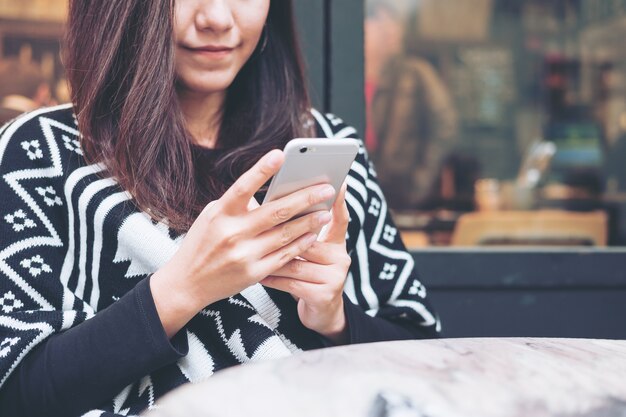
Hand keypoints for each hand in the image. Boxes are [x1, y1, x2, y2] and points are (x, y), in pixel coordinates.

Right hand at [150, 150, 334, 336]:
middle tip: (326, 187)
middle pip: (275, 211)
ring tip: (326, 210)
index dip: (261, 170)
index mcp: (220, 214)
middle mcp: (232, 233)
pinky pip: (284, 255)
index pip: (242, 187)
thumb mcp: (212, 217)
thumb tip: (272, 191)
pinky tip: (314, 234)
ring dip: (309, 221)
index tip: (281, 154)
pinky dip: (301, 244)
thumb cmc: (202, 242)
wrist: (187, 283)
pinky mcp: (254, 273)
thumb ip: (238, 203)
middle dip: (305, 198)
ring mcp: (244, 255)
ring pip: (285, 234)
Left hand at [261, 183, 350, 343]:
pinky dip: (271, 277)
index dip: (339, 200)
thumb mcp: (308, 252)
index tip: (338, 181)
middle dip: (284, 227)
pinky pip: (291, 282)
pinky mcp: (323, 296)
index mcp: (337, 242)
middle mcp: (341, 257)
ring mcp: (334, 277)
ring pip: (296, 260)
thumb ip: (297, 231)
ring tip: (250, 247)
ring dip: (270, 255)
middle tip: (262, 216)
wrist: (319, 315)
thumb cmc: (306, 275)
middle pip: (309, 237)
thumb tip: (271, 203)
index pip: (340, 217)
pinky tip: (256, 273)